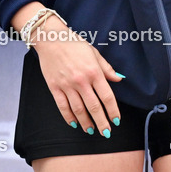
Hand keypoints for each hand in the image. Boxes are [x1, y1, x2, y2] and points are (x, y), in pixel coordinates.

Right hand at [13, 3, 122, 136]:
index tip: (116, 120)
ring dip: (86, 123)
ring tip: (91, 130)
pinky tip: (74, 123)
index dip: (113, 111)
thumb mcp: (94, 53)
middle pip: (94, 107)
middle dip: (101, 122)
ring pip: (78, 110)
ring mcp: (67, 85)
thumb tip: (119, 78)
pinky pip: (63, 106)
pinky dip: (69, 117)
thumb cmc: (74, 44)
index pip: (107, 96)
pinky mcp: (54, 87)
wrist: (51, 39)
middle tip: (106, 132)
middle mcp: (81, 81)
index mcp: (94, 72)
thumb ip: (107, 68)